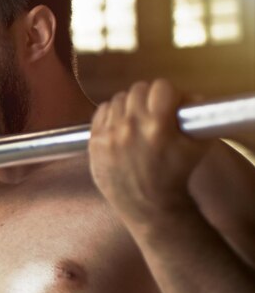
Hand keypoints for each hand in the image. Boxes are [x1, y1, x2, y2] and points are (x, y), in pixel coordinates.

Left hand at [88, 79, 209, 224]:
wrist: (147, 205)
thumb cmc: (175, 175)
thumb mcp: (197, 146)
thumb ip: (198, 117)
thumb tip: (190, 96)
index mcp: (158, 126)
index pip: (161, 87)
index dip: (168, 94)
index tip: (170, 103)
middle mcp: (130, 126)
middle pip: (137, 90)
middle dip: (148, 98)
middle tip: (153, 112)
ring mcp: (109, 134)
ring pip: (118, 99)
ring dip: (129, 106)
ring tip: (136, 121)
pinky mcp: (94, 142)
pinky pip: (101, 112)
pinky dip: (111, 115)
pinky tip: (119, 127)